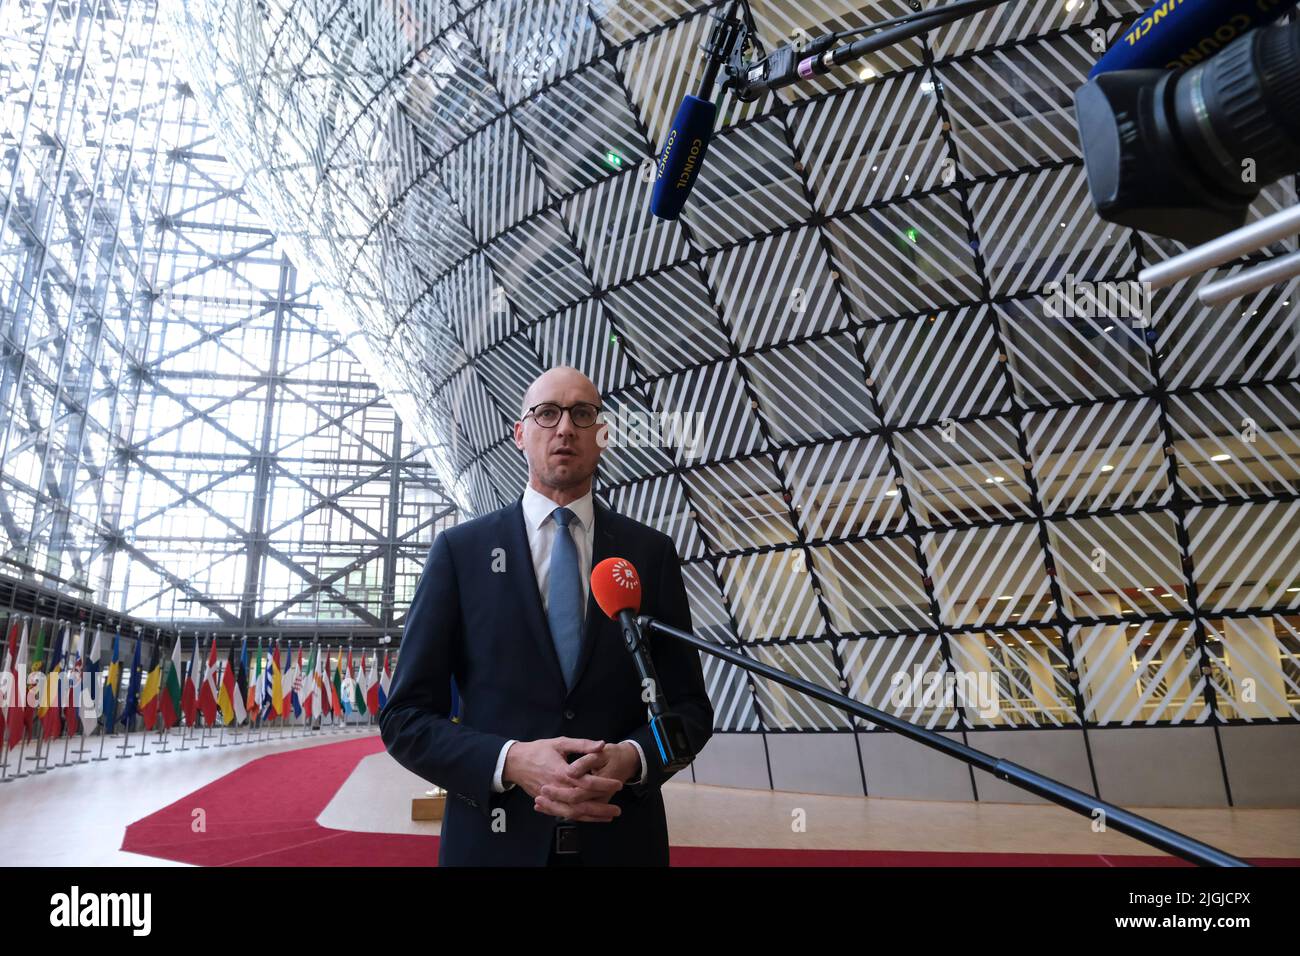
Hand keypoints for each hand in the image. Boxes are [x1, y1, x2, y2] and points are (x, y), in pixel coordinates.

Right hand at [503, 737, 622, 822]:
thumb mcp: (560, 743)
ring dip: (592, 817)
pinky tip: (589, 818)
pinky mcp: (546, 802)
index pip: (588, 782)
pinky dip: (577, 818)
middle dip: (601, 808)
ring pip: (573, 812)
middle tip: (618, 810)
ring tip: (608, 817)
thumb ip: (582, 745)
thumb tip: (601, 745)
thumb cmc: (538, 750)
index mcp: (562, 772)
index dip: (604, 784)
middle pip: (582, 803)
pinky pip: (563, 813)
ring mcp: (551, 798)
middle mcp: (557, 788)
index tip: (618, 784)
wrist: (515, 762)